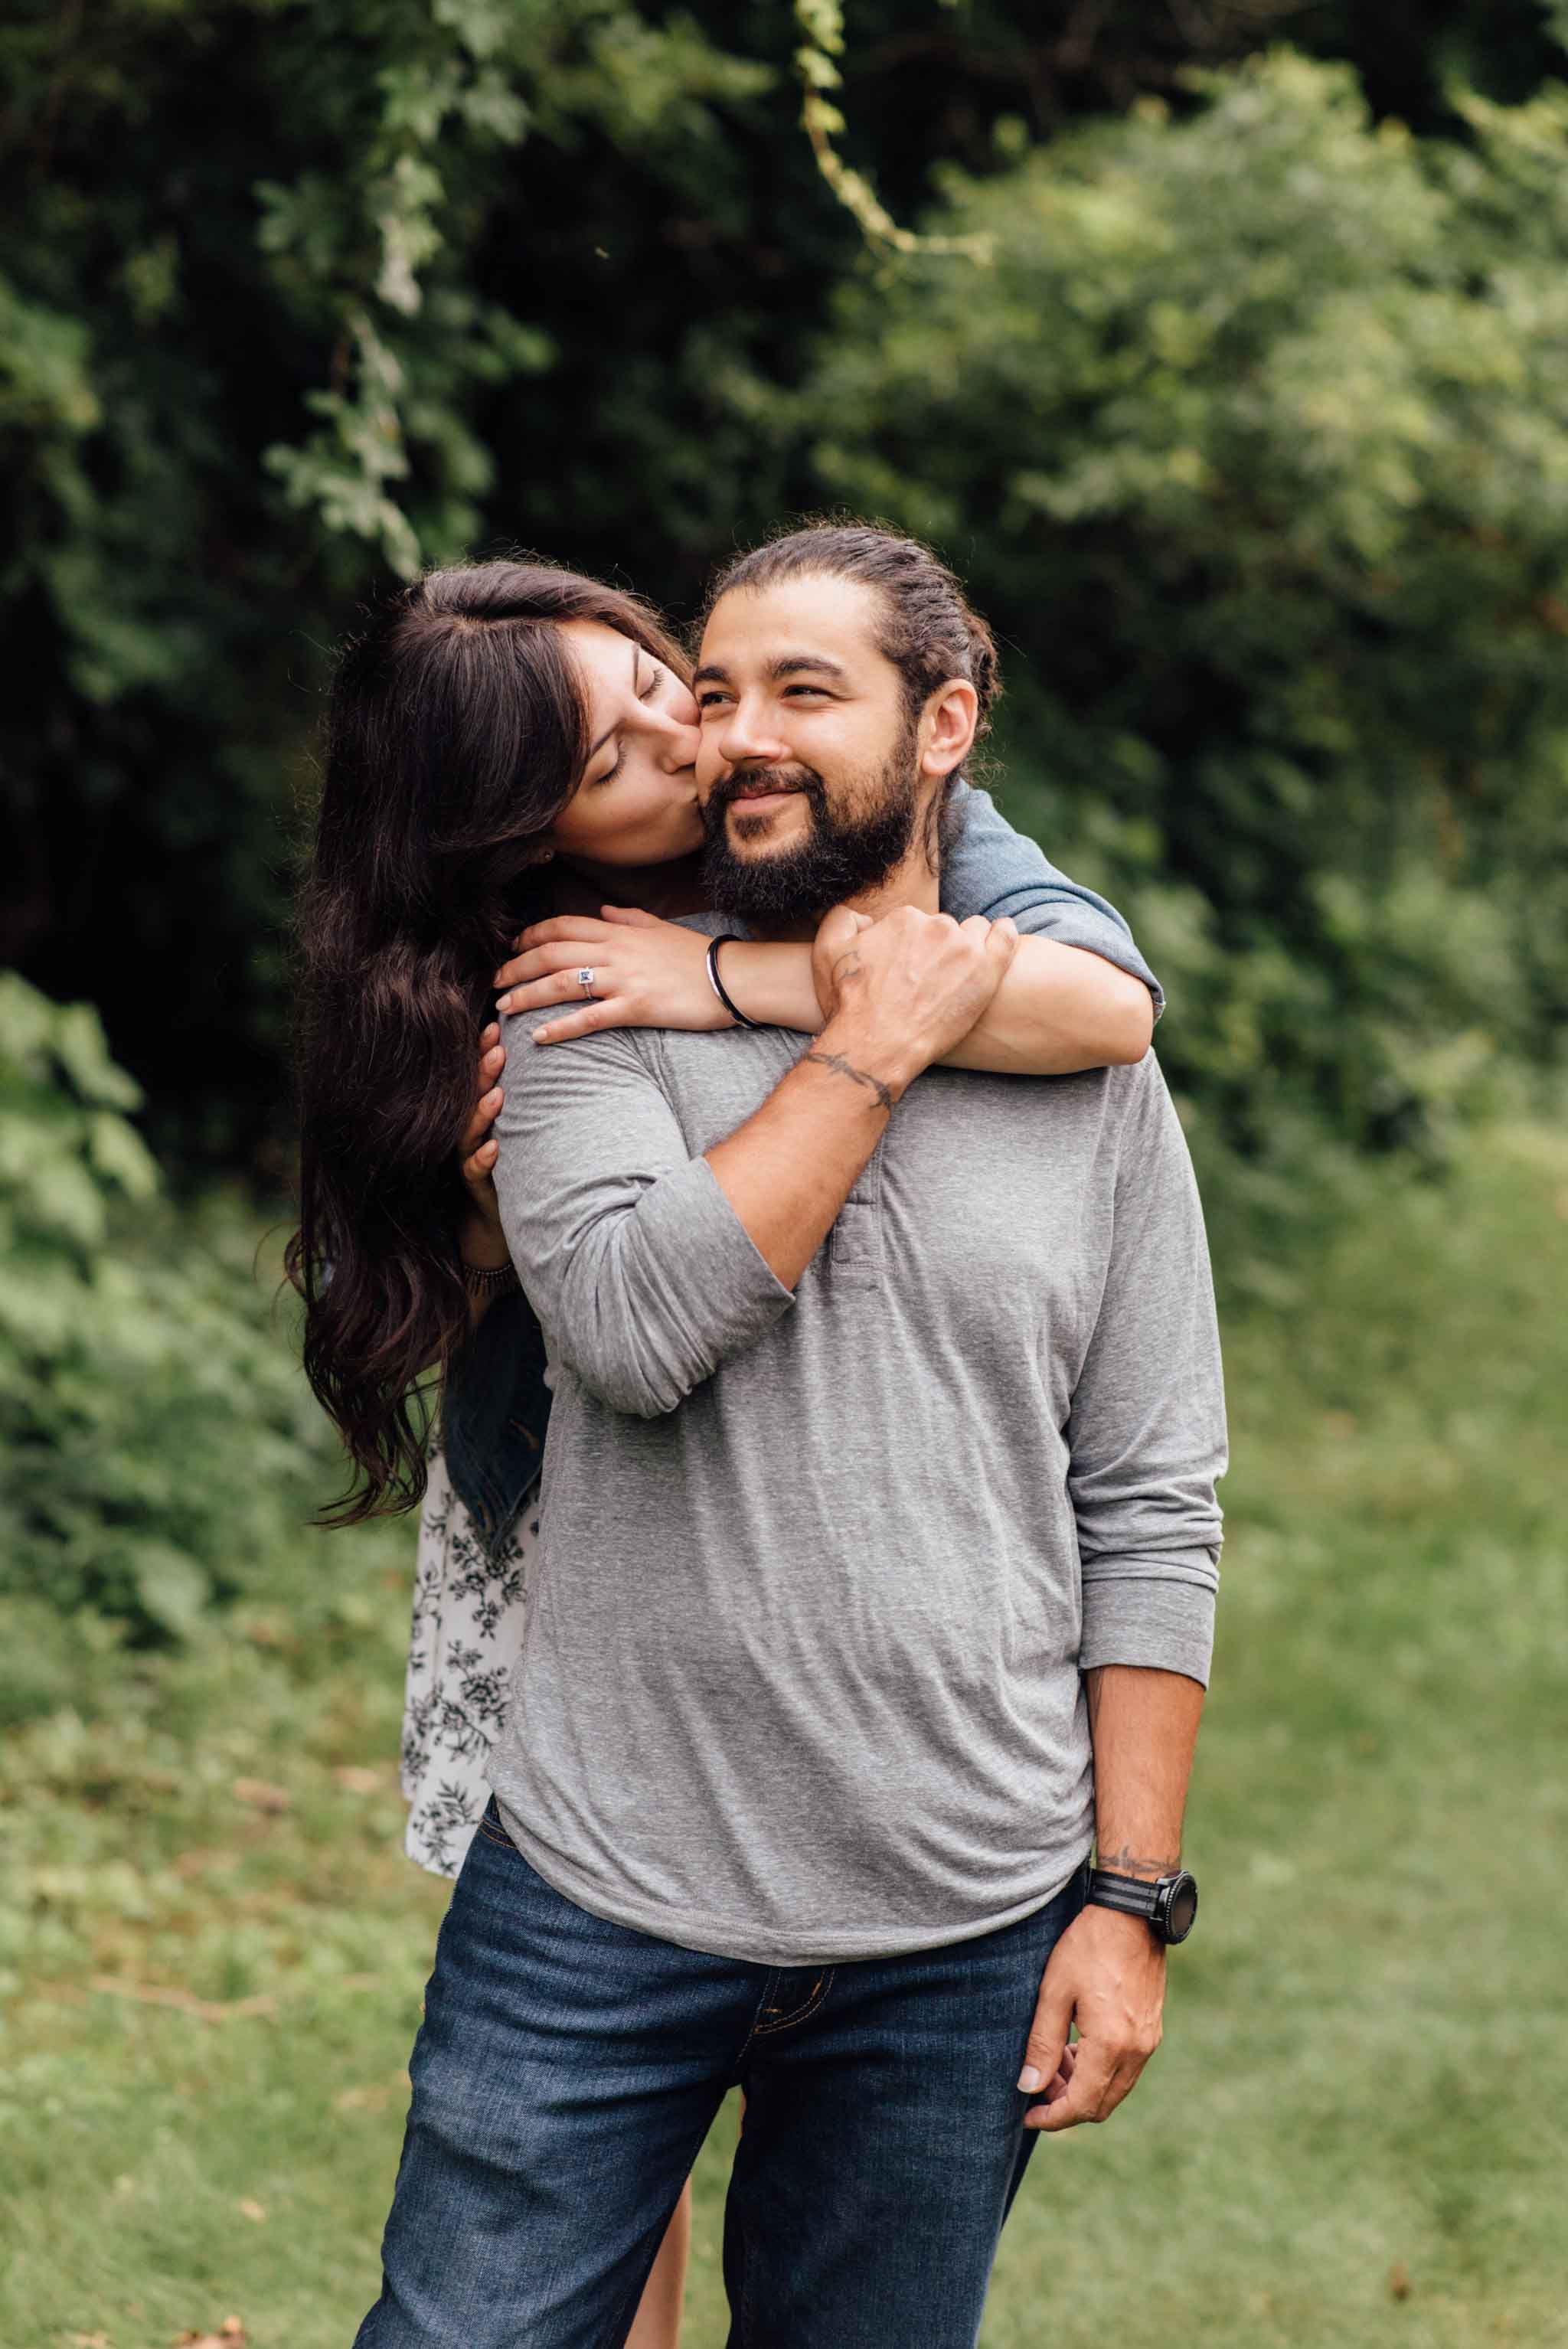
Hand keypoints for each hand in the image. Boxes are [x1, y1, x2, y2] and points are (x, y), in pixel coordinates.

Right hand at [456, 1021, 508, 1266]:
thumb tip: (546, 1053)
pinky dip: (483, 1158)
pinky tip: (495, 1147)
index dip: (482, 1052)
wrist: (504, 1211)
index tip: (495, 1027)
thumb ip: (524, 1093)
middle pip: (470, 1096)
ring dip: (482, 1112)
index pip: (479, 1076)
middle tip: (499, 1049)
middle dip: (483, 1073)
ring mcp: (469, 1155)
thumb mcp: (520, 1123)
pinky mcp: (476, 1183)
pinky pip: (474, 1169)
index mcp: (479, 1110)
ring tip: (498, 1095)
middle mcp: (470, 1129)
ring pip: (468, 1130)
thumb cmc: (517, 1158)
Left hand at [494, 907, 726, 1044]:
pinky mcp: (635, 1008)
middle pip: (551, 954)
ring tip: (503, 1010)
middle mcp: (614, 952)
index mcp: (618, 931)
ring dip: (527, 996)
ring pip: (561, 984)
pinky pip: (589, 1019)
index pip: (561, 927)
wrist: (732, 978)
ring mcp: (623, 980)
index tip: (513, 948)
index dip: (531, 936)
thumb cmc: (698, 955)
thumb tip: (601, 913)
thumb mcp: (660, 928)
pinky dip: (560, 1028)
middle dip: (516, 968)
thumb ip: (627, 918)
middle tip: (495, 983)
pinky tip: (538, 1037)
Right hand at [812, 903, 1020, 1092]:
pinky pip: (1006, 937)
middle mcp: (937, 925)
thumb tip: (867, 918)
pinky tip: (1000, 937)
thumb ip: (842, 917)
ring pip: (974, 932)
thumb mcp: (827, 951)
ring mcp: (965, 947)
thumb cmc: (852, 1003)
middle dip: (938, 947)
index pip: (917, 922)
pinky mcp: (987, 970)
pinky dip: (1004, 933)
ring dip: (967, 945)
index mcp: (905, 918)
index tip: (908, 968)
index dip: (911, 945)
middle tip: (929, 979)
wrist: (878, 1041)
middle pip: (945, 928)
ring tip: (959, 972)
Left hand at [1016, 1903, 1165, 2132]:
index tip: (1027, 2115)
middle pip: (1101, 2105)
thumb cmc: (1087, 1947)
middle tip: (1036, 2085)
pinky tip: (1075, 2047)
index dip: (1052, 2118)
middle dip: (1066, 2104)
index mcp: (1111, 2045)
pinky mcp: (1151, 2030)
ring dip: (1082, 2087)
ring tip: (1052, 2060)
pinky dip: (1099, 2070)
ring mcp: (1148, 2042)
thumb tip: (1028, 2087)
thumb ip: (1042, 2044)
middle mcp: (1136, 2051)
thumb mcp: (1053, 1992)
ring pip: (1114, 2089)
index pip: (1082, 2104)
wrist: (1131, 1915)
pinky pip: (1125, 2069)